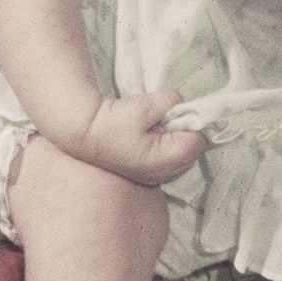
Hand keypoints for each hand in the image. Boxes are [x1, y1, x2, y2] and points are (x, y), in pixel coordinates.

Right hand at [38, 85, 209, 188]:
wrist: (83, 134)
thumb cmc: (112, 121)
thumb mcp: (145, 104)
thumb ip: (172, 102)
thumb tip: (182, 105)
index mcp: (163, 160)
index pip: (198, 141)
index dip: (191, 122)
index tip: (175, 114)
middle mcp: (161, 175)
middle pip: (193, 152)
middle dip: (184, 133)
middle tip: (162, 121)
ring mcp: (154, 178)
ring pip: (184, 158)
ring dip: (176, 142)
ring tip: (154, 130)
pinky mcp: (148, 176)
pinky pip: (171, 162)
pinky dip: (167, 149)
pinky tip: (149, 139)